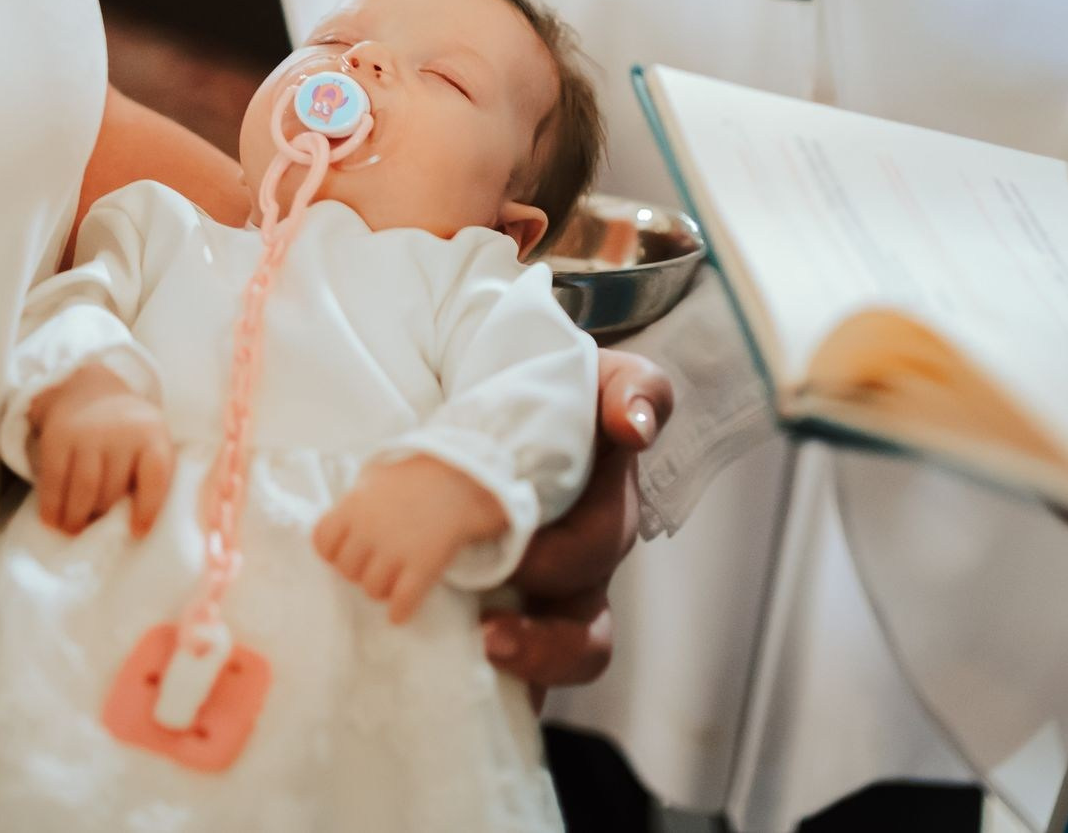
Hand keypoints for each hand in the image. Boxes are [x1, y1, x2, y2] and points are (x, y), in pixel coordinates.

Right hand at [28, 362, 175, 537]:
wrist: (90, 389)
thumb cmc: (128, 431)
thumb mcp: (152, 440)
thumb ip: (152, 474)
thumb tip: (137, 524)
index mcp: (152, 434)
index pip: (154, 476)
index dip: (147, 509)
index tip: (137, 532)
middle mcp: (120, 431)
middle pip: (113, 488)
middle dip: (104, 514)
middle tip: (96, 526)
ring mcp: (87, 433)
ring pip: (84, 489)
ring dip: (77, 517)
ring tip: (74, 529)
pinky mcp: (58, 437)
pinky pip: (54, 480)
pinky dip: (51, 505)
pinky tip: (52, 520)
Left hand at [314, 455, 508, 623]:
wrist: (458, 479)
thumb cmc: (413, 478)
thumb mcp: (375, 476)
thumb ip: (353, 500)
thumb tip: (338, 525)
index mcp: (353, 506)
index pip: (322, 542)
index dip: (332, 551)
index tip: (345, 551)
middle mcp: (369, 529)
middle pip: (347, 570)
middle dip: (358, 570)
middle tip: (373, 565)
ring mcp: (395, 549)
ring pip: (372, 589)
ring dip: (380, 590)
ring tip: (391, 582)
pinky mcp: (423, 564)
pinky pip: (403, 600)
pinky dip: (399, 611)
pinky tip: (400, 613)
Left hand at [485, 350, 674, 691]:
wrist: (503, 400)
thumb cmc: (559, 396)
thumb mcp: (605, 379)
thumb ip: (633, 390)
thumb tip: (634, 426)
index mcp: (599, 523)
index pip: (597, 558)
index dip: (562, 565)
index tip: (516, 556)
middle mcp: (572, 577)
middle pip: (580, 637)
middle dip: (539, 645)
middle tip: (485, 634)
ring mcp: (531, 604)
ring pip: (543, 669)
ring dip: (515, 676)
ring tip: (470, 665)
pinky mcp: (487, 617)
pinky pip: (491, 677)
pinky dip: (470, 688)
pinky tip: (433, 685)